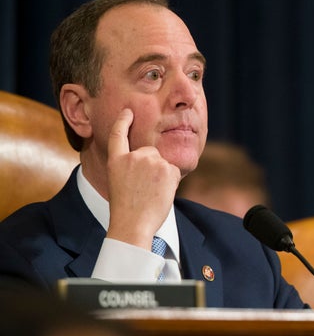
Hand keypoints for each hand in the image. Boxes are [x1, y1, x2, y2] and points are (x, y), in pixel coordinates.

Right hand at [105, 109, 180, 249]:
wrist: (132, 223)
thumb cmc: (126, 209)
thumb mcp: (120, 182)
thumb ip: (130, 167)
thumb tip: (150, 159)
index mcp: (116, 160)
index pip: (118, 135)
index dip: (123, 121)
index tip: (128, 111)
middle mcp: (133, 157)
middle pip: (150, 152)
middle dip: (153, 167)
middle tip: (145, 189)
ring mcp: (150, 161)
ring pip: (163, 163)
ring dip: (162, 176)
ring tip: (151, 194)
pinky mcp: (166, 168)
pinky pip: (174, 171)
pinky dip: (171, 182)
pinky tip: (161, 194)